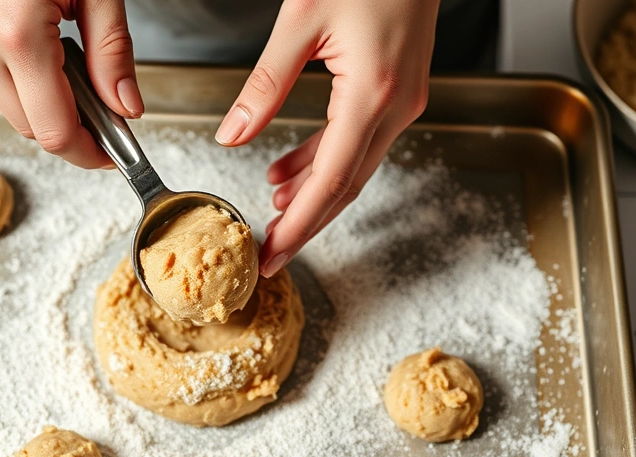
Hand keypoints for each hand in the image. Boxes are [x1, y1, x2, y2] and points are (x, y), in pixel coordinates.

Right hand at [0, 0, 144, 167]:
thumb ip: (113, 53)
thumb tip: (126, 108)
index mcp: (16, 36)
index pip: (55, 132)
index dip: (88, 152)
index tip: (112, 153)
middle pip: (33, 130)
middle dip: (72, 128)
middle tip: (103, 107)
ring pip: (12, 113)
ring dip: (44, 105)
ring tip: (64, 60)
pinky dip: (20, 85)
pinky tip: (35, 52)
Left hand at [216, 0, 437, 276]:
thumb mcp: (301, 21)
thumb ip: (265, 84)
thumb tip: (232, 135)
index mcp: (373, 93)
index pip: (332, 179)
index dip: (300, 225)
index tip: (273, 255)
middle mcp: (396, 106)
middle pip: (347, 185)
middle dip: (306, 225)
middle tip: (270, 254)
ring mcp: (403, 101)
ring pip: (354, 166)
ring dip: (313, 193)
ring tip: (273, 213)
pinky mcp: (398, 91)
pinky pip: (359, 141)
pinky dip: (325, 160)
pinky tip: (291, 171)